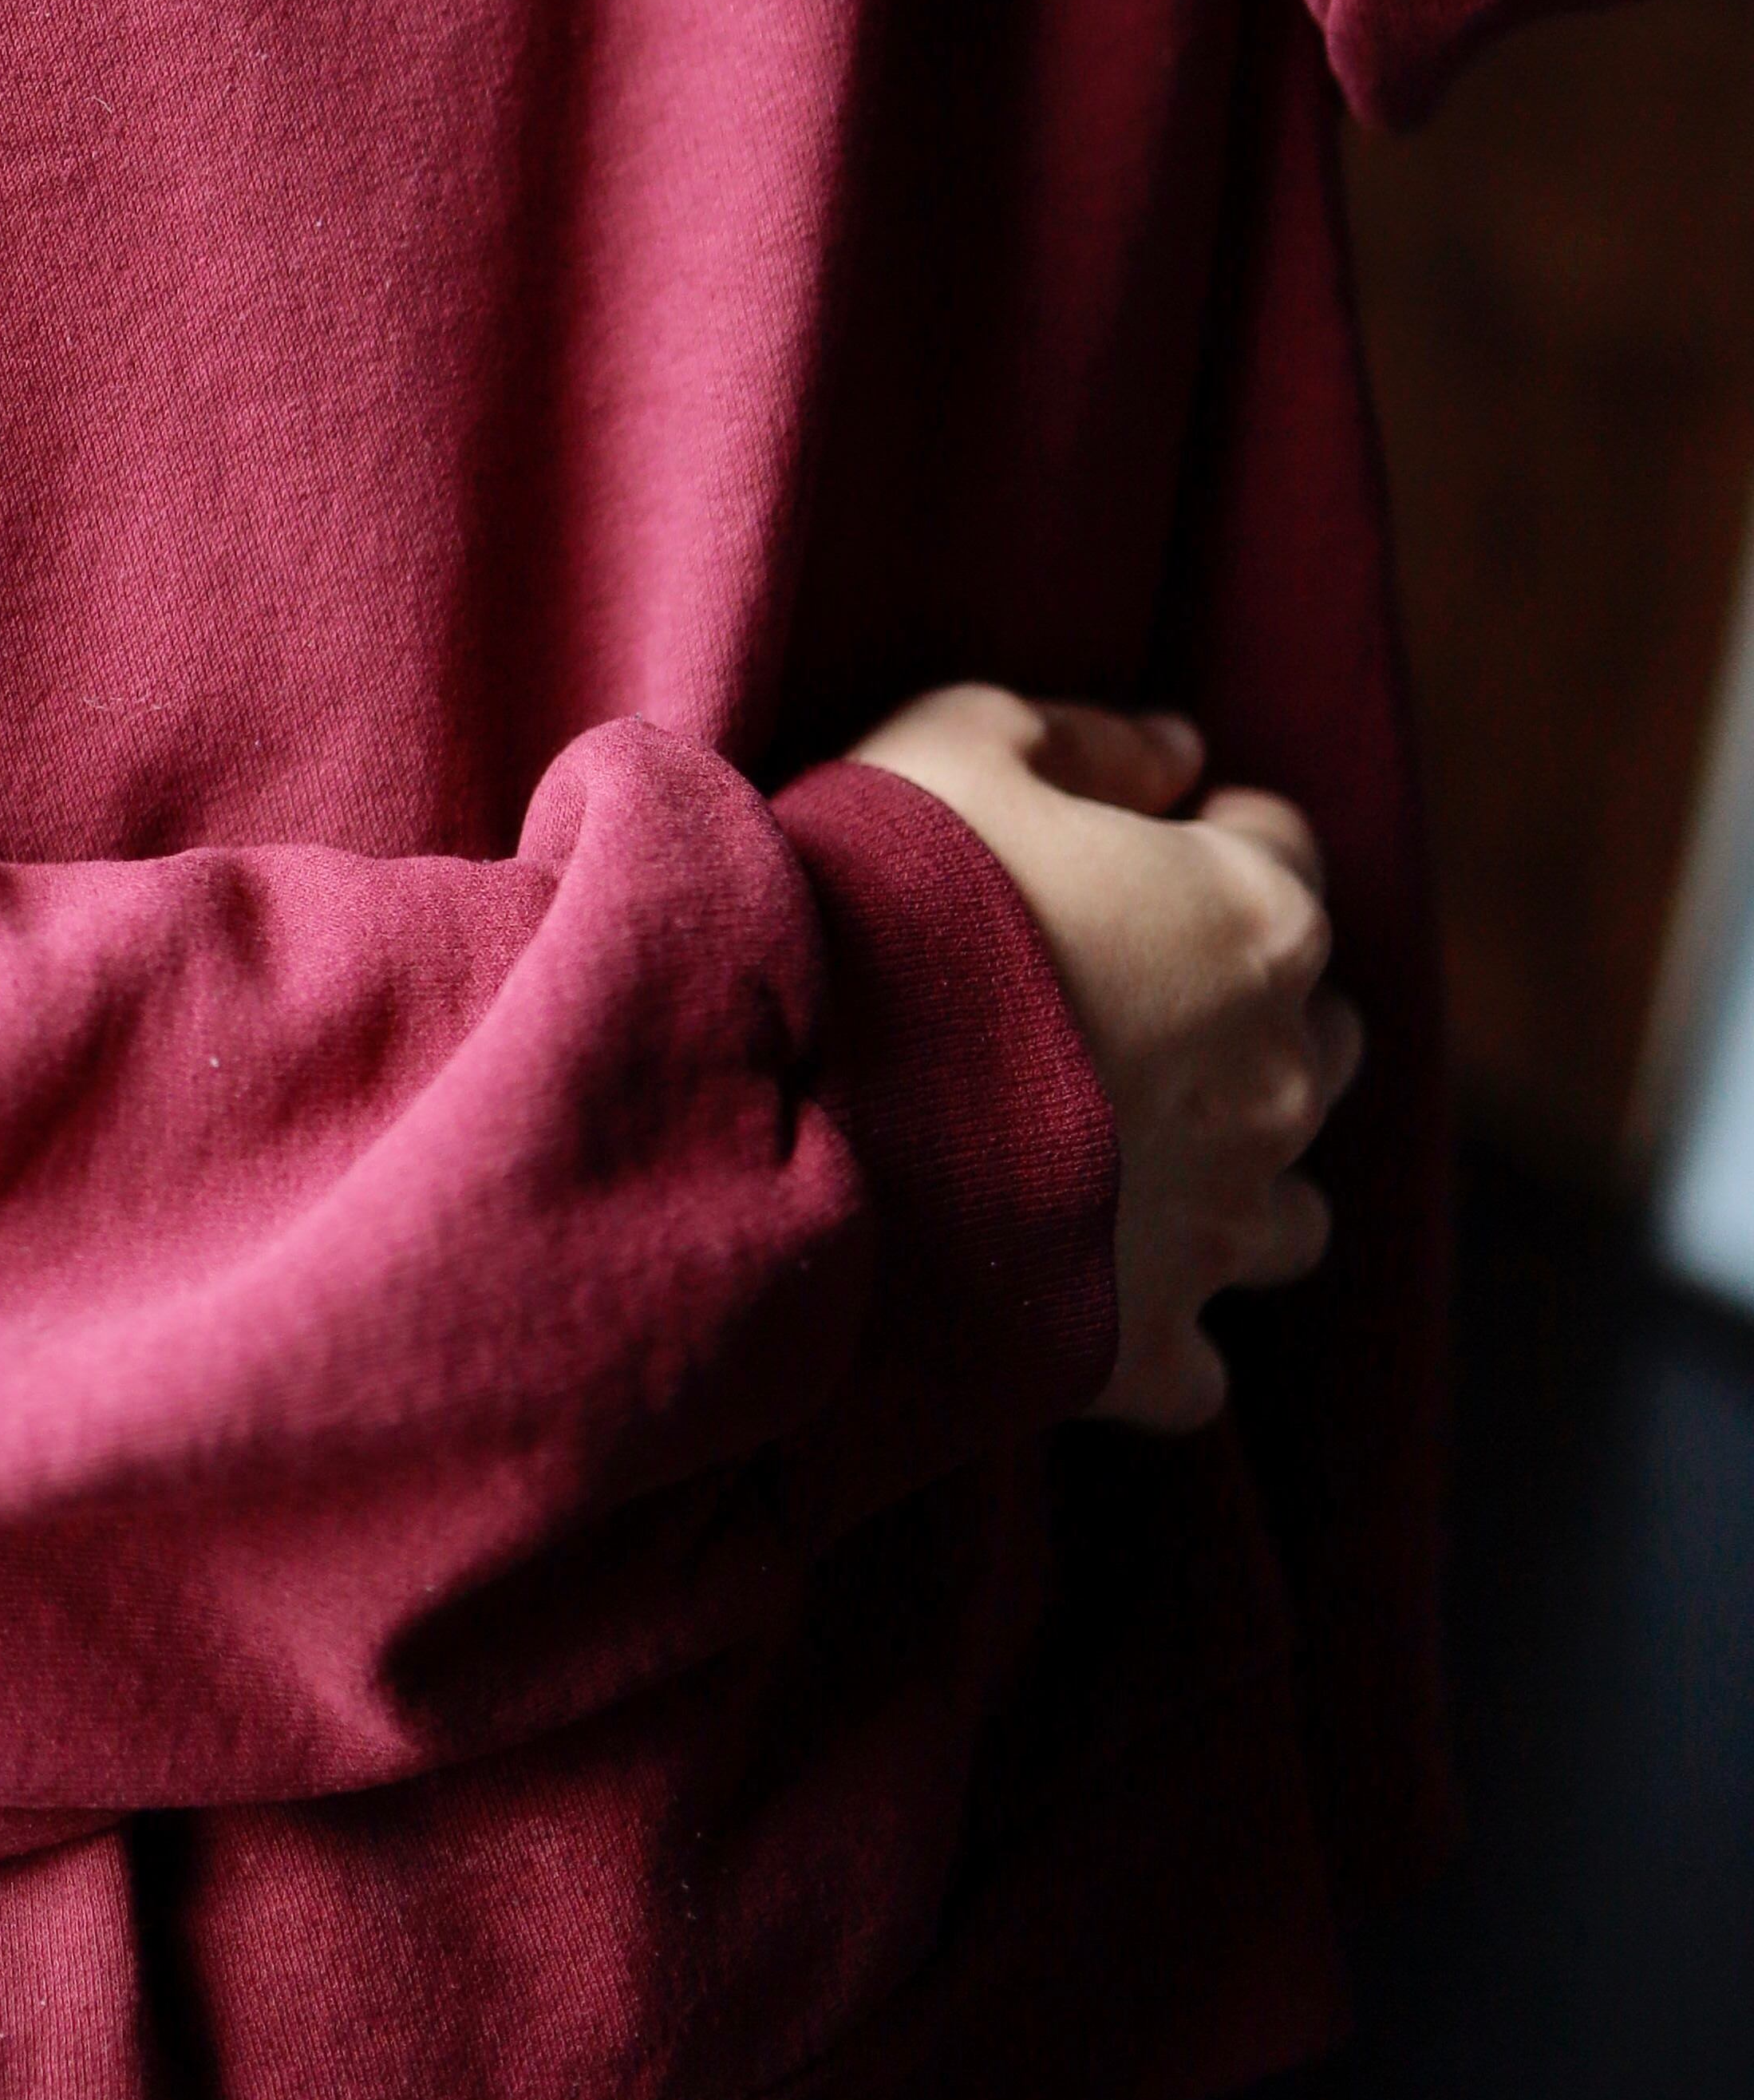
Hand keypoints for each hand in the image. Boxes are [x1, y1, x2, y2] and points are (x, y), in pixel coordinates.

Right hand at [847, 684, 1361, 1432]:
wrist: (782, 1117)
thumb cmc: (870, 904)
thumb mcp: (953, 743)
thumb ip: (1085, 736)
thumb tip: (1178, 754)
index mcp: (1250, 918)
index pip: (1279, 847)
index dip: (1194, 836)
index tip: (1114, 852)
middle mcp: (1274, 1077)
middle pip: (1316, 1031)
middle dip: (1240, 1010)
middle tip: (1108, 1002)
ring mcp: (1222, 1224)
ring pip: (1291, 1211)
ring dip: (1226, 1179)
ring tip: (1108, 1160)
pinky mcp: (1150, 1347)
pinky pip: (1198, 1362)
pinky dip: (1155, 1331)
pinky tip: (1075, 1291)